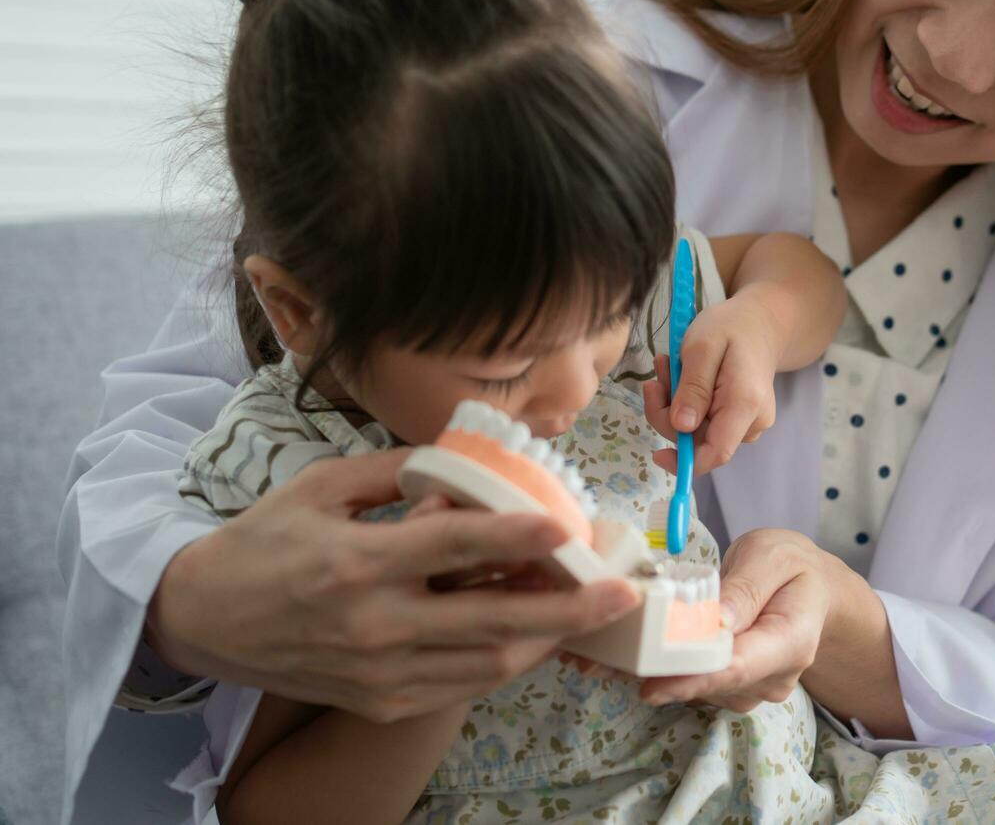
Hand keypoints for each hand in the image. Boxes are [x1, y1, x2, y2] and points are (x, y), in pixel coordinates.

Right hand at [147, 449, 640, 722]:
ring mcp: (380, 674)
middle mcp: (374, 626)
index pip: (453, 547)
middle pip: (491, 623)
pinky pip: (461, 684)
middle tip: (622, 592)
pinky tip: (535, 631)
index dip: (515, 538)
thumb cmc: (264, 541)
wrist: (205, 621)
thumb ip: (397, 471)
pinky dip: (504, 658)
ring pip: (487, 665)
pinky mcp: (382, 703)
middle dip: (568, 610)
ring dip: (547, 639)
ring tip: (590, 610)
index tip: (568, 527)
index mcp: (356, 562)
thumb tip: (466, 458)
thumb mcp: (322, 485)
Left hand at [638, 528, 832, 711]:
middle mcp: (776, 677)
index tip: (651, 686)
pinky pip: (699, 685)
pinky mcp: (737, 691)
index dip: (692, 679)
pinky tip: (655, 647)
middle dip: (665, 672)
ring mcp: (757, 689)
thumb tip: (714, 619)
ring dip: (666, 669)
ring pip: (701, 688)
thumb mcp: (771, 557)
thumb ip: (745, 587)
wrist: (809, 590)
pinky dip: (674, 668)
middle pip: (713, 683)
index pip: (738, 667)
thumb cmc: (791, 567)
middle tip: (614, 656)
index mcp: (792, 640)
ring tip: (633, 641)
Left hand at [642, 295, 780, 475]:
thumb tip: (682, 427)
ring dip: (673, 404)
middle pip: (699, 441)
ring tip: (669, 366)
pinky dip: (685, 403)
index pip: (717, 452)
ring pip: (697, 432)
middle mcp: (752, 421)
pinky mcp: (738, 420)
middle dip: (668, 413)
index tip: (656, 454)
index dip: (685, 462)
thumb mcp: (702, 347)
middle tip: (658, 373)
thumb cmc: (731, 328)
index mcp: (745, 403)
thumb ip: (692, 388)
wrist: (760, 323)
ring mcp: (747, 423)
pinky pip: (703, 422)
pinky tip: (682, 376)